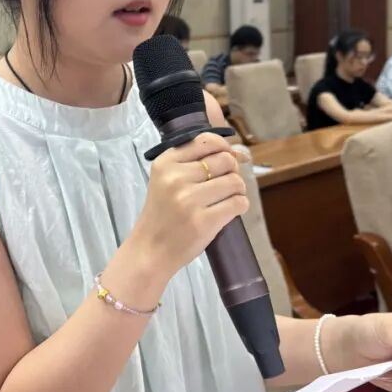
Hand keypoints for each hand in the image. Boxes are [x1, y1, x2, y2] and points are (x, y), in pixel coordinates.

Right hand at [124, 133, 247, 280]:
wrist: (151, 250)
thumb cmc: (163, 214)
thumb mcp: (166, 180)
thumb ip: (195, 163)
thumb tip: (240, 153)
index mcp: (166, 163)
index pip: (206, 141)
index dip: (224, 147)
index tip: (229, 158)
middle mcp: (176, 177)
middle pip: (225, 160)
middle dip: (232, 171)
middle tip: (226, 185)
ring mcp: (189, 200)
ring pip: (235, 181)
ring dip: (238, 190)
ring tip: (228, 199)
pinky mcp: (204, 221)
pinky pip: (238, 203)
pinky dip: (240, 205)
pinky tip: (230, 210)